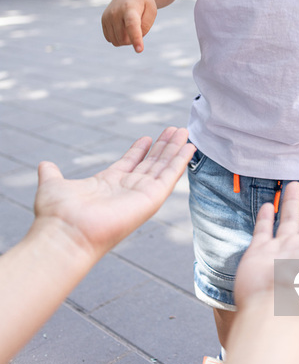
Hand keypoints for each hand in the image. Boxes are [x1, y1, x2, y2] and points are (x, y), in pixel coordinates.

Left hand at [34, 128, 194, 260]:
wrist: (66, 233)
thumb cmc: (58, 215)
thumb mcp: (54, 186)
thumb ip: (52, 174)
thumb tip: (44, 165)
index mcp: (108, 184)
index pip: (130, 163)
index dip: (140, 150)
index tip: (149, 137)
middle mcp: (127, 189)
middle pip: (151, 164)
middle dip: (163, 147)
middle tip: (175, 130)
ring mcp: (141, 194)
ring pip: (163, 167)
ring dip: (175, 149)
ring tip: (184, 132)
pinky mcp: (151, 198)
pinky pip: (170, 176)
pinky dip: (180, 161)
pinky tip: (188, 147)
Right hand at [102, 0, 156, 52]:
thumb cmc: (144, 3)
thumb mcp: (152, 12)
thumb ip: (144, 27)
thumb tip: (130, 40)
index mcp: (130, 8)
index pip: (132, 25)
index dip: (135, 38)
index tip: (139, 50)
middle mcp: (115, 12)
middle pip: (125, 39)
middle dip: (134, 39)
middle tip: (139, 26)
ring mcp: (107, 16)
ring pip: (117, 41)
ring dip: (127, 39)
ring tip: (131, 25)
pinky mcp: (103, 20)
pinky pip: (111, 39)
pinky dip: (119, 38)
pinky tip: (123, 27)